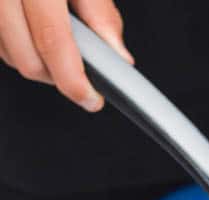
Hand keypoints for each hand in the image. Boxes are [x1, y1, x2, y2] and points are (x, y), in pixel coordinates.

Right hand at [0, 0, 132, 111]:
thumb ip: (99, 10)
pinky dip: (14, 45)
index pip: (53, 40)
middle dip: (56, 77)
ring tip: (55, 41)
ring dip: (34, 61)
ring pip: (6, 54)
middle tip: (79, 73)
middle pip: (26, 58)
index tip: (91, 98)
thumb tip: (117, 55)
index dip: (74, 80)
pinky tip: (30, 29)